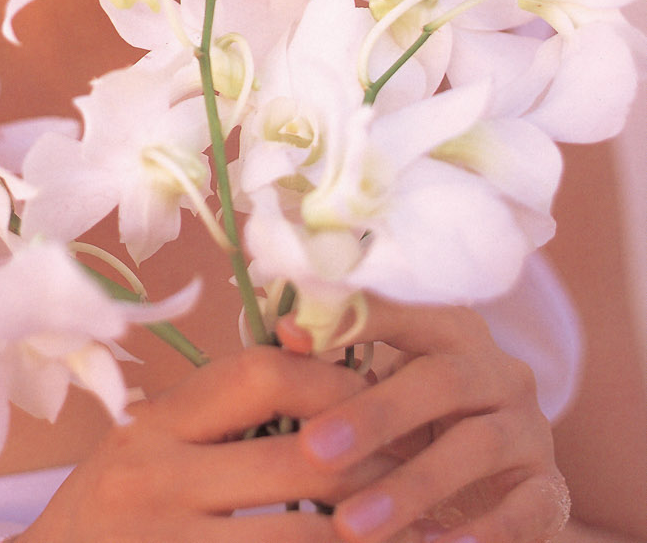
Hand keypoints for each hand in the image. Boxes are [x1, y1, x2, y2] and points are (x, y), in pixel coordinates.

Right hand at [20, 346, 406, 539]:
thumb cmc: (117, 508)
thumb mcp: (152, 445)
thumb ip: (222, 414)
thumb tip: (326, 370)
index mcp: (156, 424)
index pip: (261, 374)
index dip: (332, 382)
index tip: (373, 397)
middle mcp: (156, 479)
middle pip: (297, 460)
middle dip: (372, 467)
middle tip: (418, 471)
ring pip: (304, 539)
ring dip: (369, 534)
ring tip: (414, 529)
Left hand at [299, 297, 570, 542]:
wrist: (487, 479)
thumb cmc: (408, 421)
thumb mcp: (376, 387)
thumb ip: (335, 362)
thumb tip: (282, 334)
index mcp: (447, 328)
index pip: (401, 310)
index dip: (348, 320)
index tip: (289, 338)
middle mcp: (496, 368)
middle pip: (439, 380)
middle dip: (374, 416)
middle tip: (313, 450)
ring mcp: (529, 426)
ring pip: (477, 446)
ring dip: (412, 487)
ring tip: (353, 525)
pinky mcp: (549, 485)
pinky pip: (528, 507)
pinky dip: (486, 532)